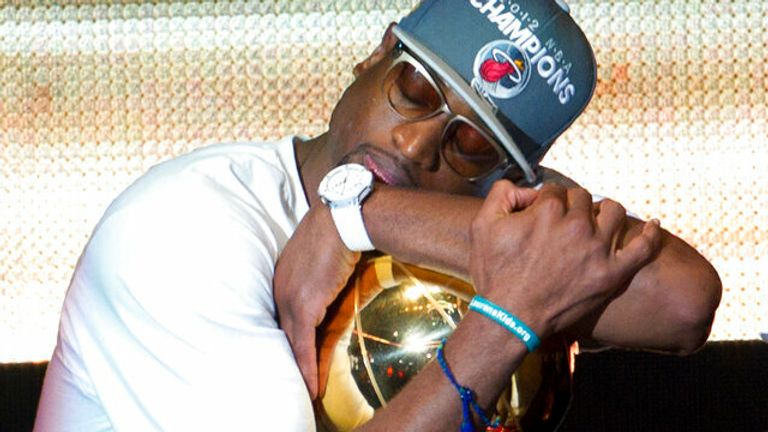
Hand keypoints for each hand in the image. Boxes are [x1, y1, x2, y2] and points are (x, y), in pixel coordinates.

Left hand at [273, 205, 360, 399]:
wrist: (341, 218)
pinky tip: (311, 385)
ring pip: (290, 343)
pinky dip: (306, 367)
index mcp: (283, 277)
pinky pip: (302, 345)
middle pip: (283, 332)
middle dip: (289, 357)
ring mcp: (289, 299)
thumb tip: (333, 280)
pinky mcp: (304, 307)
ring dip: (298, 369)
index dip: (290, 337)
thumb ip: (323, 274)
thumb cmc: (337, 229)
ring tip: (304, 390)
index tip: (295, 353)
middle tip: (295, 379)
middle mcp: (280, 290)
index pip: (284, 314)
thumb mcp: (324, 254)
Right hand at [469, 181, 661, 338]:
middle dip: (573, 206)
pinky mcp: (612, 273)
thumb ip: (501, 194)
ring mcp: (598, 249)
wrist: (511, 317)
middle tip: (564, 224)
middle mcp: (577, 225)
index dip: (547, 200)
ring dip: (605, 212)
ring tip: (597, 222)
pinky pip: (643, 248)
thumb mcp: (482, 226)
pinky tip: (653, 226)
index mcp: (547, 211)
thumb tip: (526, 188)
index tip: (542, 214)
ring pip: (614, 212)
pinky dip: (651, 234)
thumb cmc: (495, 274)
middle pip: (584, 198)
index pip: (556, 190)